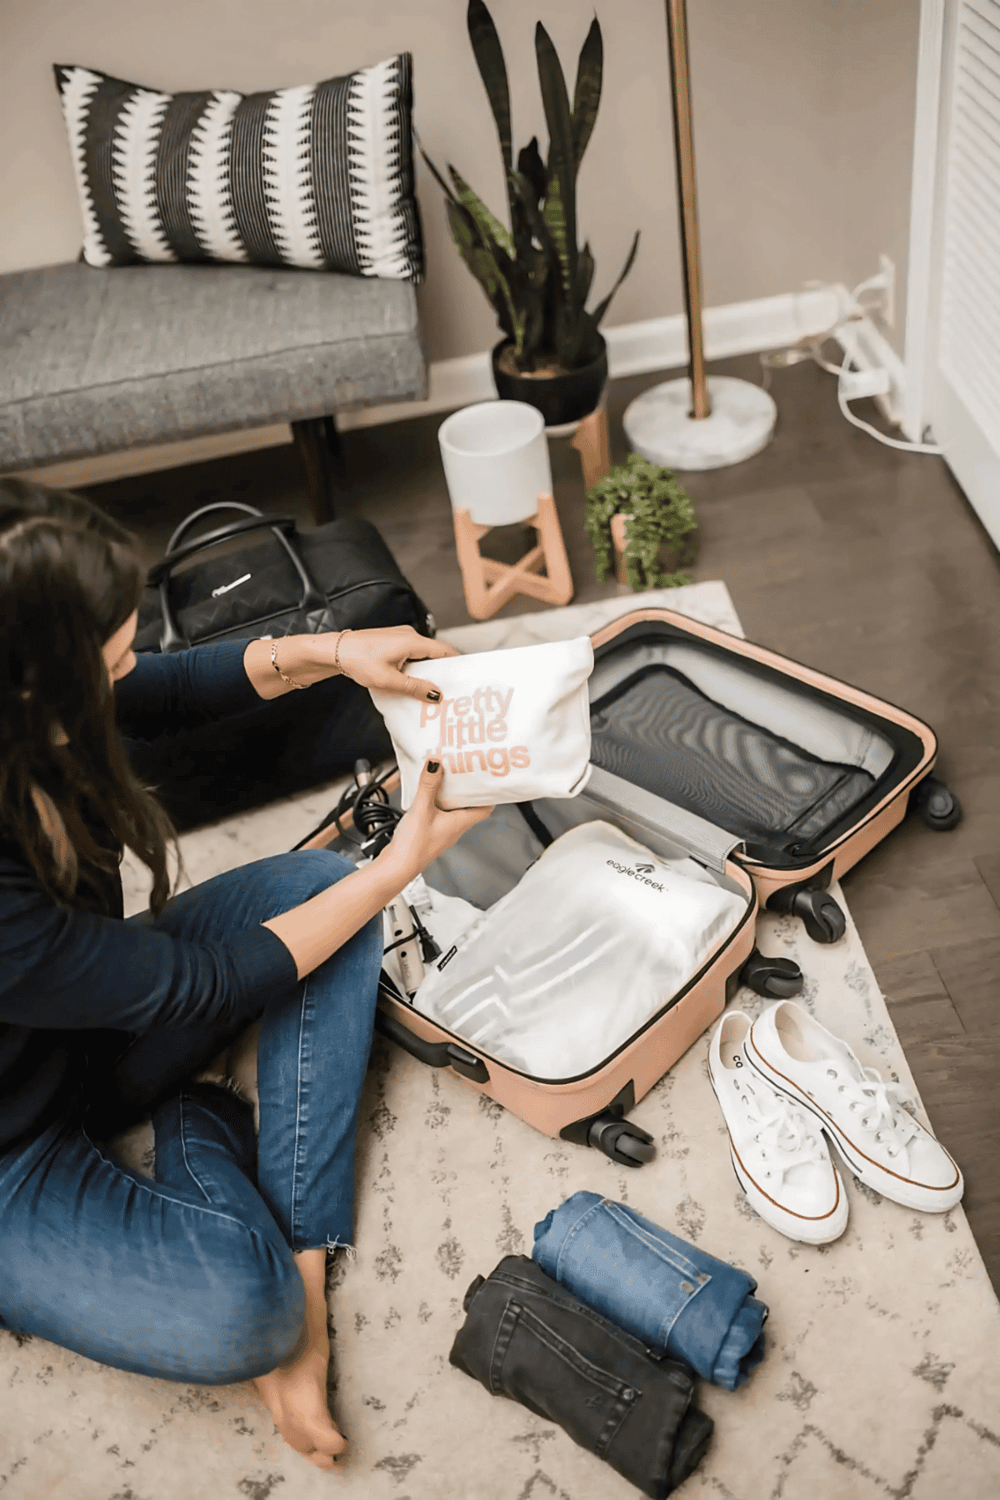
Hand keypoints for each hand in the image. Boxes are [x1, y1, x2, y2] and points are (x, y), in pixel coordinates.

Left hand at [334, 626, 456, 702]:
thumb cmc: (358, 661)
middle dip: (441, 671)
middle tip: (447, 689)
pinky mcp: (392, 641)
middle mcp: (409, 635)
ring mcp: (400, 636)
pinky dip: (415, 666)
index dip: (456, 664)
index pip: (444, 650)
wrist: (335, 650)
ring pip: (422, 654)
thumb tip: (436, 694)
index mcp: (412, 641)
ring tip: (428, 688)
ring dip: (426, 670)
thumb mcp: (389, 680)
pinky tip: (410, 680)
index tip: (463, 678)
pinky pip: (412, 653)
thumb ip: (414, 688)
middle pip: (435, 653)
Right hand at [379, 757, 490, 883]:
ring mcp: (442, 830)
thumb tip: (435, 763)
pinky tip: (426, 793)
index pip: (485, 808)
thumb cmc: (414, 845)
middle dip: (467, 788)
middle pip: (468, 805)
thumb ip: (428, 785)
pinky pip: (438, 812)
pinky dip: (436, 801)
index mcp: (460, 822)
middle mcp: (454, 828)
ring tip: (446, 776)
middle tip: (465, 771)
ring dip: (450, 794)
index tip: (488, 778)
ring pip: (452, 809)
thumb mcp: (422, 809)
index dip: (489, 794)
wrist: (397, 866)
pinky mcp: (429, 832)